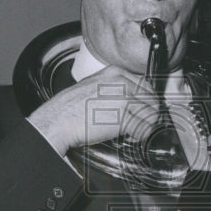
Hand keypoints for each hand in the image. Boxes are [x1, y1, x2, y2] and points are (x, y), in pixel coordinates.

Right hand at [26, 66, 159, 154]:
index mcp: (116, 73)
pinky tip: (131, 137)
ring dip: (146, 126)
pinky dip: (140, 136)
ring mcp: (125, 99)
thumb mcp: (94, 86)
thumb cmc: (72, 108)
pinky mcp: (124, 117)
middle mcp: (123, 83)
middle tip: (140, 124)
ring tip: (135, 131)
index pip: (146, 85)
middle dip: (148, 114)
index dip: (147, 101)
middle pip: (152, 100)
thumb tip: (131, 99)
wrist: (59, 120)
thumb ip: (114, 88)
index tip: (143, 110)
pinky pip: (144, 128)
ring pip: (151, 114)